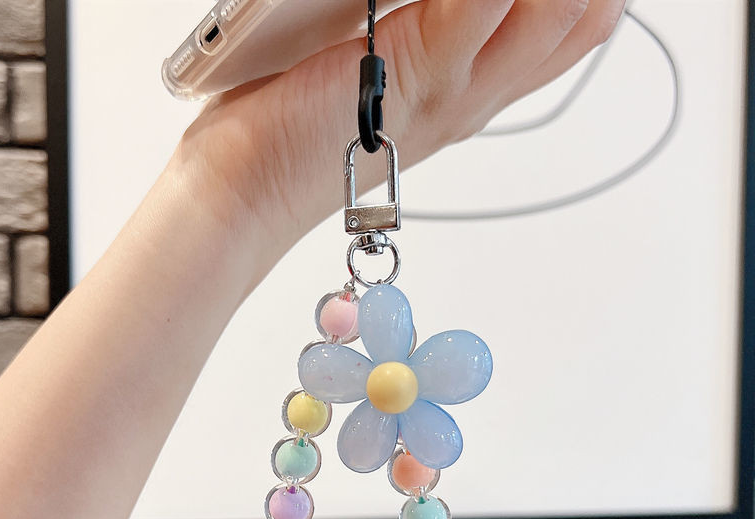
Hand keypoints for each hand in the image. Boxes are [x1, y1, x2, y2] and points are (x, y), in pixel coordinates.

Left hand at [171, 0, 624, 296]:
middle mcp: (472, 99)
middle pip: (580, 22)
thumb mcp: (373, 66)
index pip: (568, 33)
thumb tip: (448, 1)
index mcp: (466, 94)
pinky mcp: (410, 77)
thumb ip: (419, 25)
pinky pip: (476, 1)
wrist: (246, 191)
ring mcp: (449, 93)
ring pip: (551, 15)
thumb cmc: (292, 130)